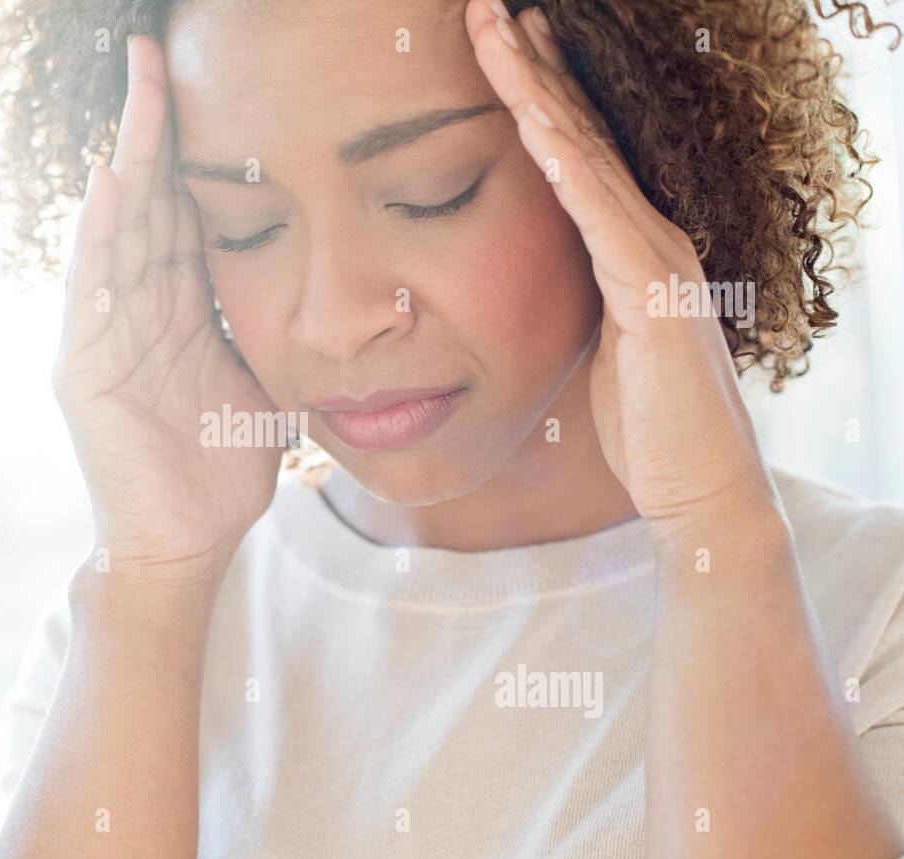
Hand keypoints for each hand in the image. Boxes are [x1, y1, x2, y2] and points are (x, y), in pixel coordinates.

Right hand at [54, 34, 281, 583]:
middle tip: (158, 56)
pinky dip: (101, 235)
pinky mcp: (82, 368)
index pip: (186, 215)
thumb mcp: (264, 385)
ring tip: (137, 92)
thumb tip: (329, 295)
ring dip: (128, 160)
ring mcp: (104, 336)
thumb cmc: (223, 469)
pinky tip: (111, 181)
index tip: (211, 88)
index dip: (195, 153)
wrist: (186, 542)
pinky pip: (93, 290)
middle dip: (154, 131)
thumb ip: (275, 334)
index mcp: (180, 312)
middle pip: (148, 204)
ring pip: (118, 231)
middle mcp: (136, 311)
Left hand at [466, 1, 777, 539]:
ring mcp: (655, 258)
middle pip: (580, 133)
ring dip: (540, 90)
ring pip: (588, 157)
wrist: (696, 485)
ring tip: (501, 30)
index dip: (535, 93)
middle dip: (533, 67)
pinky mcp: (652, 294)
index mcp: (626, 246)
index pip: (573, 153)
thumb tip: (531, 277)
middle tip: (488, 8)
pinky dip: (565, 163)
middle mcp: (646, 236)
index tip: (494, 44)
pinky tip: (531, 118)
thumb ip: (573, 296)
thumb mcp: (593, 341)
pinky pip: (600, 215)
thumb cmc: (642, 420)